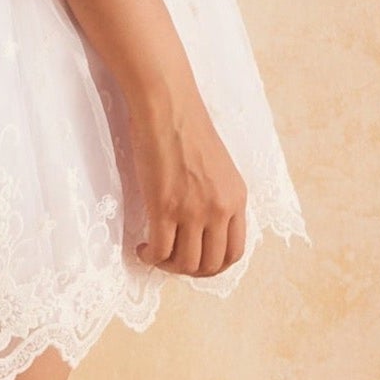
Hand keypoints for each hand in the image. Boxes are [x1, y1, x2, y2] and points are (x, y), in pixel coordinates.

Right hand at [126, 82, 248, 277]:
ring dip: (168, 266)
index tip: (195, 261)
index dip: (214, 266)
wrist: (168, 108)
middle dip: (190, 271)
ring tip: (155, 253)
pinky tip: (142, 248)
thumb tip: (202, 225)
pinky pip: (160, 251)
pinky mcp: (165, 207)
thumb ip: (217, 197)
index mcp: (237, 198)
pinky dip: (150, 257)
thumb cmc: (187, 129)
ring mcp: (193, 210)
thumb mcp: (219, 167)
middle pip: (211, 265)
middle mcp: (220, 209)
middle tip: (171, 261)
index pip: (235, 252)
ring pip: (186, 263)